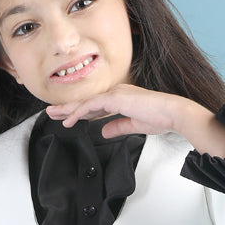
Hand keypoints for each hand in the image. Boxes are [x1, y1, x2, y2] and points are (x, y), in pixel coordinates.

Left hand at [45, 84, 186, 138]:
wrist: (173, 114)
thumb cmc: (160, 118)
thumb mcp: (134, 125)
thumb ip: (118, 127)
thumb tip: (105, 132)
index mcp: (121, 97)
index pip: (95, 105)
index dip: (79, 111)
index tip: (67, 118)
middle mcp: (116, 92)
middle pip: (86, 101)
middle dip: (68, 108)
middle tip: (52, 113)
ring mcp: (115, 94)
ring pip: (85, 102)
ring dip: (68, 109)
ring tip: (53, 115)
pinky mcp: (116, 98)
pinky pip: (91, 106)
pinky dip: (78, 113)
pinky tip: (69, 120)